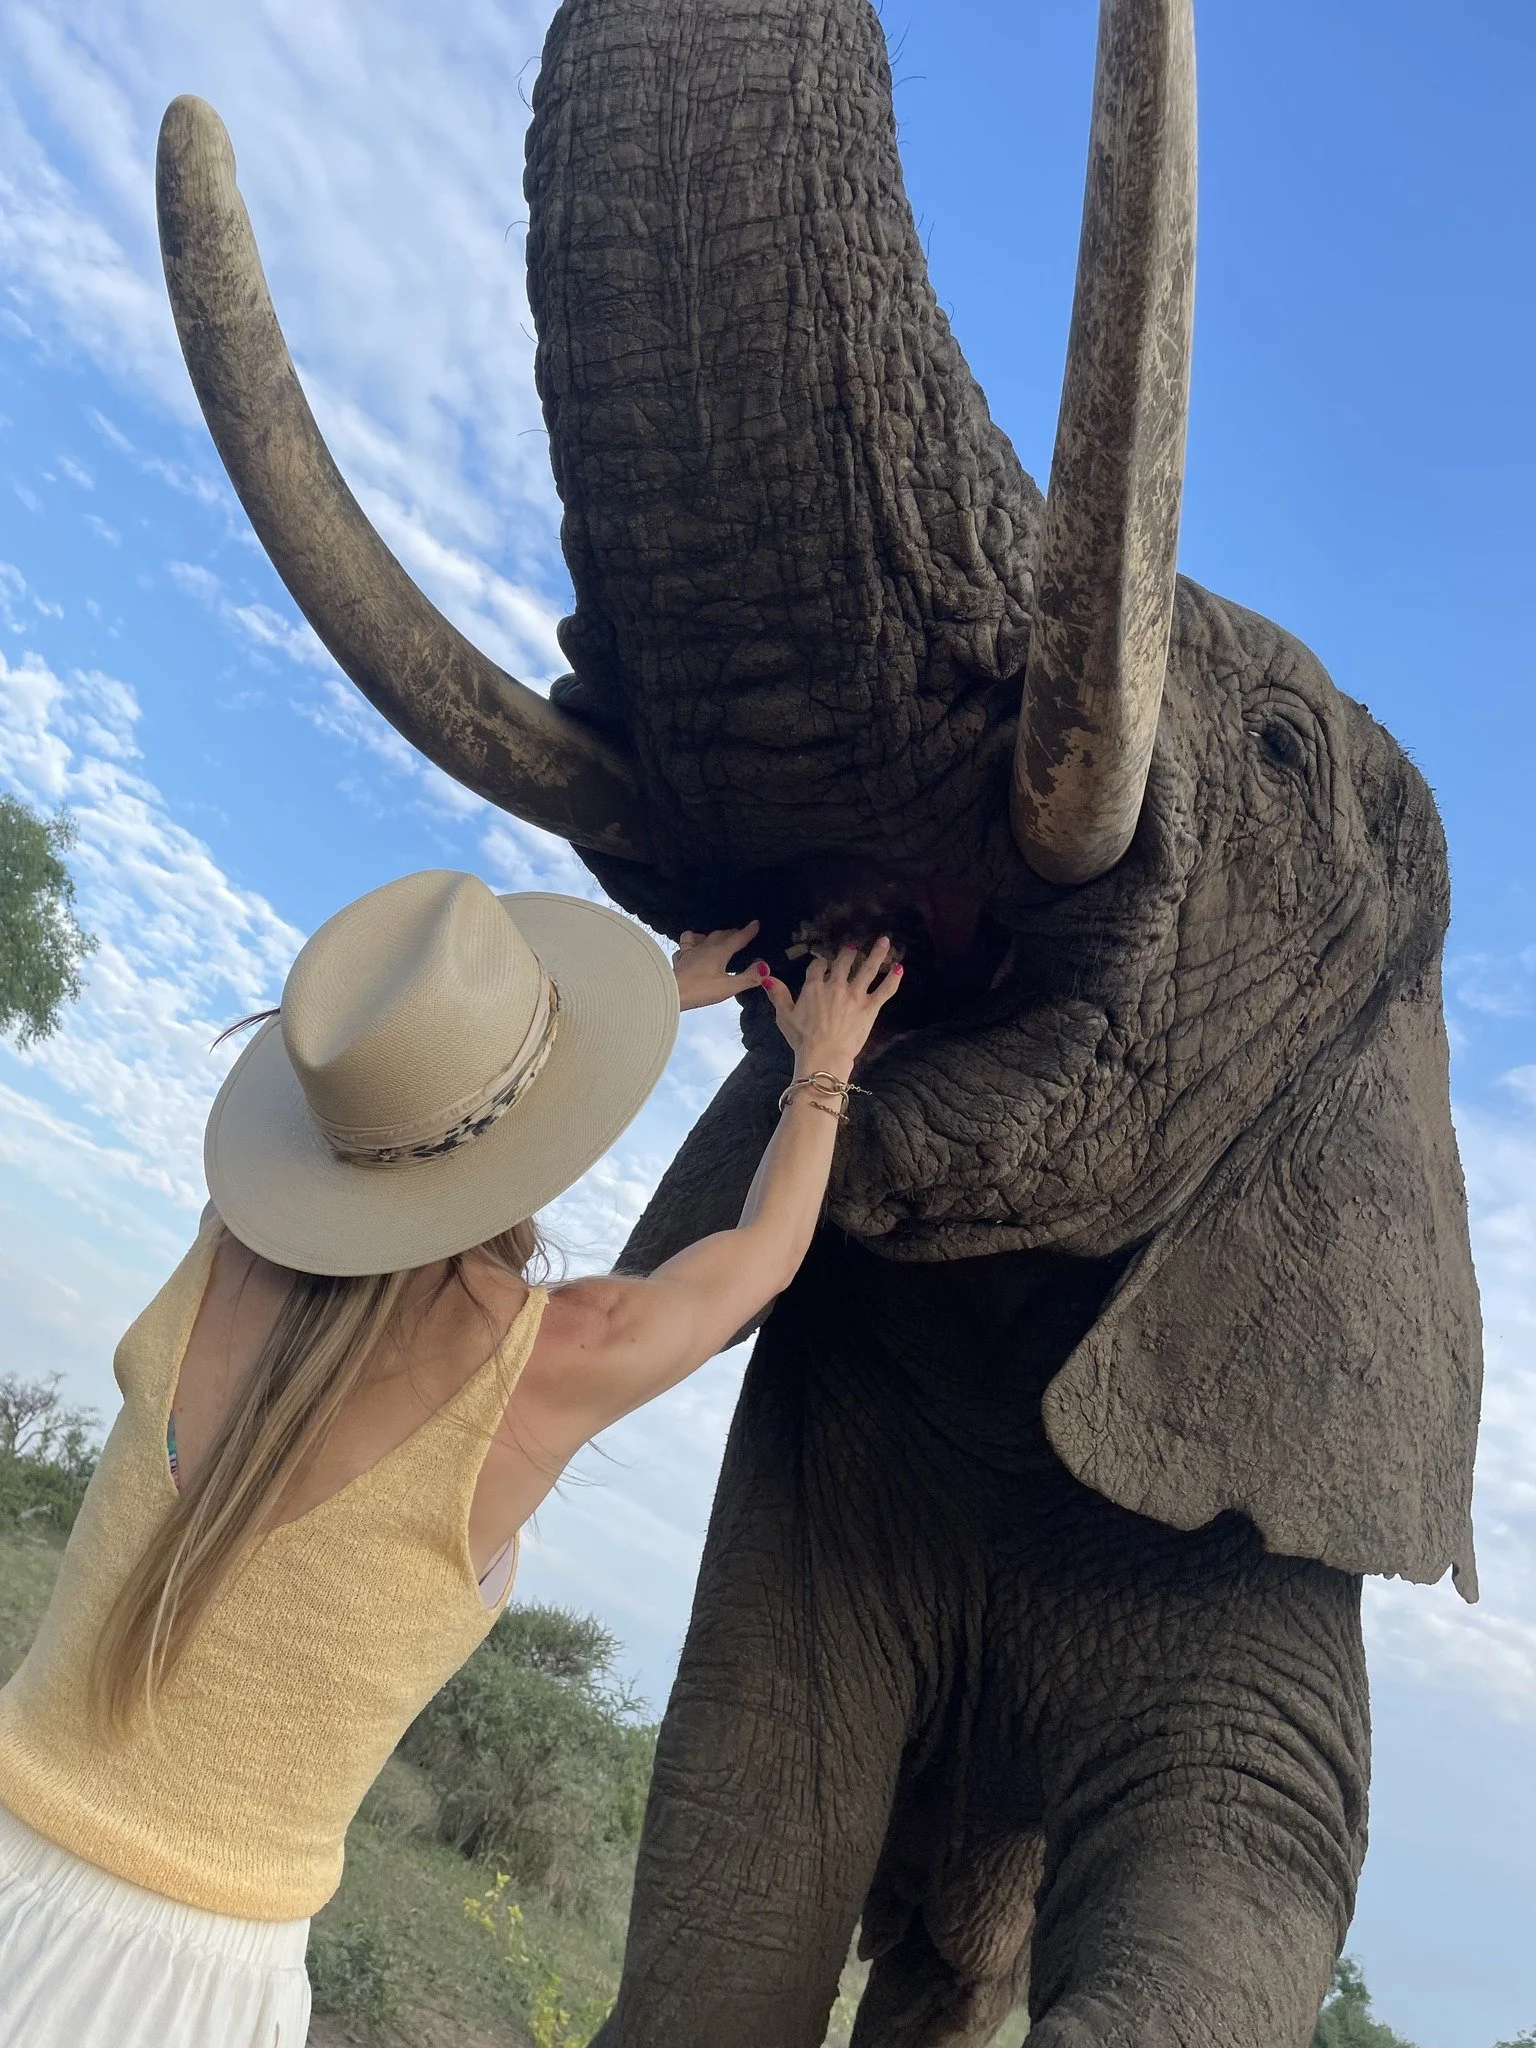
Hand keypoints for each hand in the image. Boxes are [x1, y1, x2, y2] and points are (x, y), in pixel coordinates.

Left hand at [671, 921, 763, 1011]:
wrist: (672, 993)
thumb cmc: (701, 990)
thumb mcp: (729, 987)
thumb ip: (749, 977)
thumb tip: (765, 967)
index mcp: (719, 951)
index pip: (737, 938)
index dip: (748, 931)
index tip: (756, 923)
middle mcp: (704, 947)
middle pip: (720, 934)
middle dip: (731, 932)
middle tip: (739, 933)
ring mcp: (689, 951)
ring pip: (699, 936)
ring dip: (709, 934)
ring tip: (713, 937)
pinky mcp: (679, 959)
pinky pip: (684, 946)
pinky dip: (689, 944)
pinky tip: (690, 949)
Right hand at [756, 939, 902, 1073]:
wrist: (824, 1054)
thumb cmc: (802, 1038)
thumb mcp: (784, 1015)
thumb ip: (777, 994)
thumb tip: (766, 975)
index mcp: (814, 987)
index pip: (818, 967)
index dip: (821, 963)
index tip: (823, 961)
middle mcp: (836, 986)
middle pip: (844, 962)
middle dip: (848, 952)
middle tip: (852, 946)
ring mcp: (854, 995)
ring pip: (868, 969)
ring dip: (877, 954)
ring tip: (884, 941)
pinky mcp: (869, 1008)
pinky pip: (884, 990)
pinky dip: (893, 979)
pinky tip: (900, 968)